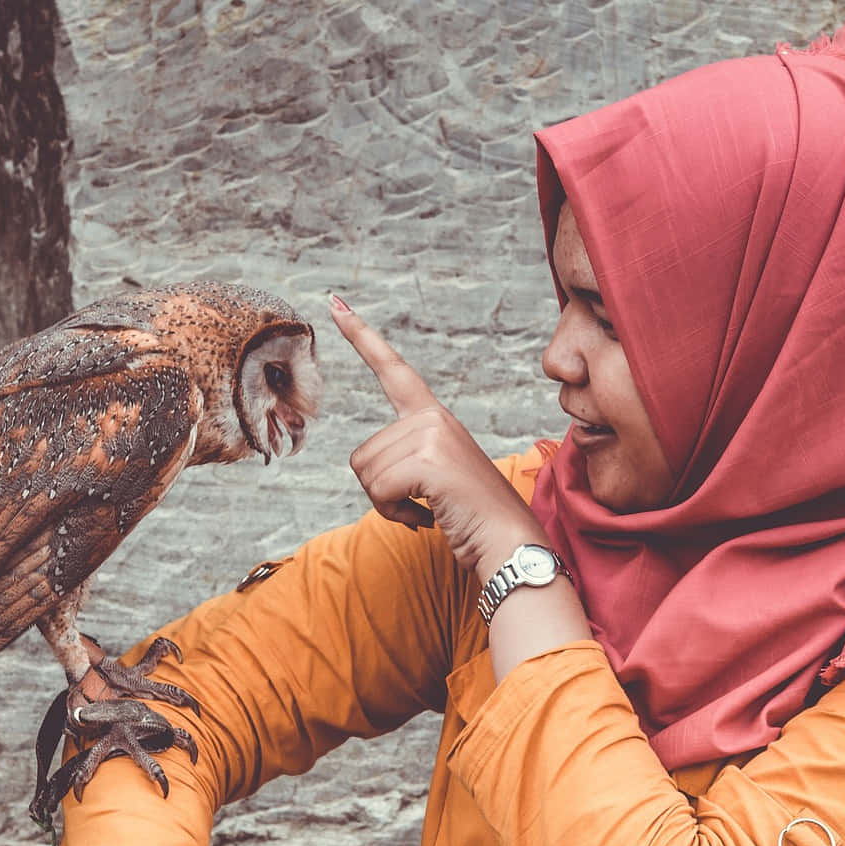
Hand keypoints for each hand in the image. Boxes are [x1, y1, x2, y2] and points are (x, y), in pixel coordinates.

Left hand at [330, 293, 545, 580]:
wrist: (509, 542)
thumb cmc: (472, 518)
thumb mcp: (436, 477)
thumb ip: (408, 459)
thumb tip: (370, 470)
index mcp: (434, 417)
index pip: (392, 369)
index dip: (361, 336)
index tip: (335, 304)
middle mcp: (433, 418)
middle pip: (362, 454)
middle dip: (381, 491)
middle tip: (421, 505)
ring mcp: (433, 434)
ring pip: (366, 473)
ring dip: (388, 504)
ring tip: (428, 509)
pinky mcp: (429, 459)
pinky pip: (379, 489)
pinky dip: (395, 514)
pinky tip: (427, 518)